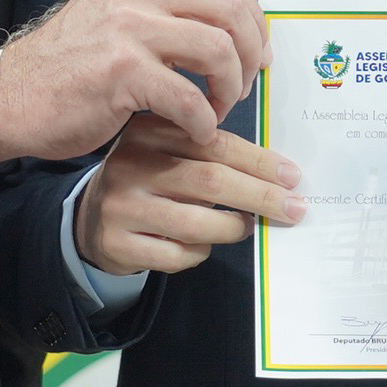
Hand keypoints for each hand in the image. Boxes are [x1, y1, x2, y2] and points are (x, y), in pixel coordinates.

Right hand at [0, 0, 267, 161]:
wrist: (15, 94)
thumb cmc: (79, 59)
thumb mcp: (125, 7)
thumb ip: (175, 3)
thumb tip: (245, 24)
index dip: (253, 19)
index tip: (257, 52)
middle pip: (231, 10)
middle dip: (249, 54)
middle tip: (242, 85)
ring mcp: (128, 24)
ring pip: (218, 49)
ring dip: (230, 87)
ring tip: (217, 108)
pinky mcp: (122, 70)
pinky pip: (190, 97)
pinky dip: (203, 120)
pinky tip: (196, 129)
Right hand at [76, 116, 303, 276]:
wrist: (92, 217)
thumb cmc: (150, 180)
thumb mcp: (171, 152)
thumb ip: (214, 153)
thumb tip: (279, 175)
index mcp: (151, 130)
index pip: (216, 144)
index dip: (260, 162)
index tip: (292, 177)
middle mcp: (131, 164)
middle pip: (211, 181)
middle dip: (260, 196)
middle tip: (293, 209)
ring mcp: (121, 206)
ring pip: (196, 223)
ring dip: (233, 228)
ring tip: (245, 227)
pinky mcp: (117, 243)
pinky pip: (176, 255)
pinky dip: (200, 253)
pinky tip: (202, 245)